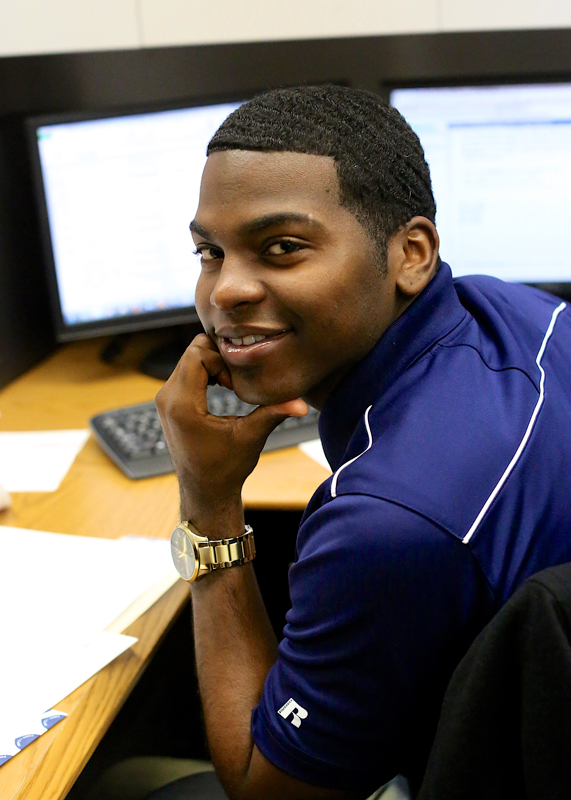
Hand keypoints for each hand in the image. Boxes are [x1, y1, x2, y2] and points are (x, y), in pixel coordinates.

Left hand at [155, 334, 307, 535]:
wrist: (205, 492)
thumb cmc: (225, 469)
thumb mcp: (251, 437)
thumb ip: (273, 413)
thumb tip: (302, 404)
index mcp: (182, 404)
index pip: (197, 354)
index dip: (221, 360)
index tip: (235, 383)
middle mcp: (166, 398)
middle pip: (191, 352)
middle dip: (218, 359)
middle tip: (236, 381)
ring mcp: (164, 400)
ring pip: (188, 360)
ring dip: (212, 366)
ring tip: (231, 385)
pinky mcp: (168, 403)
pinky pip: (185, 372)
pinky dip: (205, 373)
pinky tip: (222, 388)